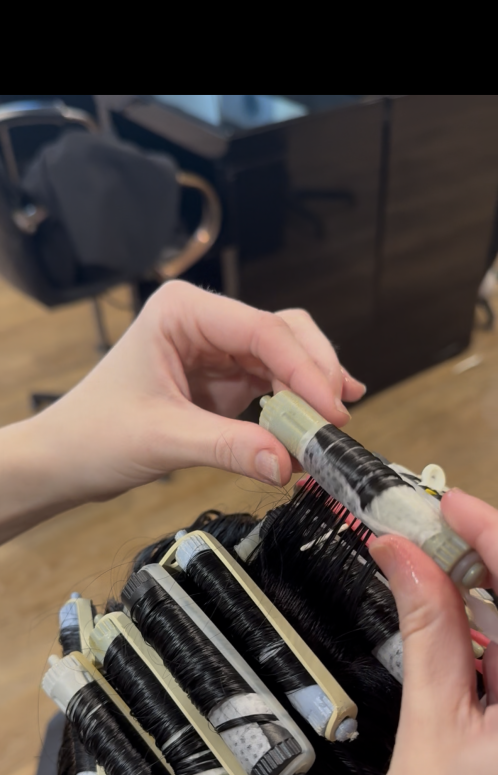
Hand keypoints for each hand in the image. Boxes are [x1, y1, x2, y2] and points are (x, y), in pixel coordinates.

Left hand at [33, 281, 364, 502]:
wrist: (66, 458)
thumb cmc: (94, 433)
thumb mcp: (163, 439)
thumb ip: (228, 448)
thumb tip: (286, 463)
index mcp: (182, 311)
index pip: (261, 330)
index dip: (304, 370)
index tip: (331, 409)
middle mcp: (204, 322)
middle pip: (284, 335)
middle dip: (315, 375)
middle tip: (338, 419)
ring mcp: (216, 351)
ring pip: (284, 360)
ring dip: (309, 395)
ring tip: (329, 432)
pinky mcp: (223, 382)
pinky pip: (272, 389)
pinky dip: (293, 412)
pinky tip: (308, 434)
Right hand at [346, 489, 497, 774]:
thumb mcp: (429, 737)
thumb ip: (430, 635)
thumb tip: (404, 555)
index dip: (492, 533)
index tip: (443, 503)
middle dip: (488, 558)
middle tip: (427, 528)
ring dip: (491, 596)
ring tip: (429, 563)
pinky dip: (495, 642)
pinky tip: (457, 620)